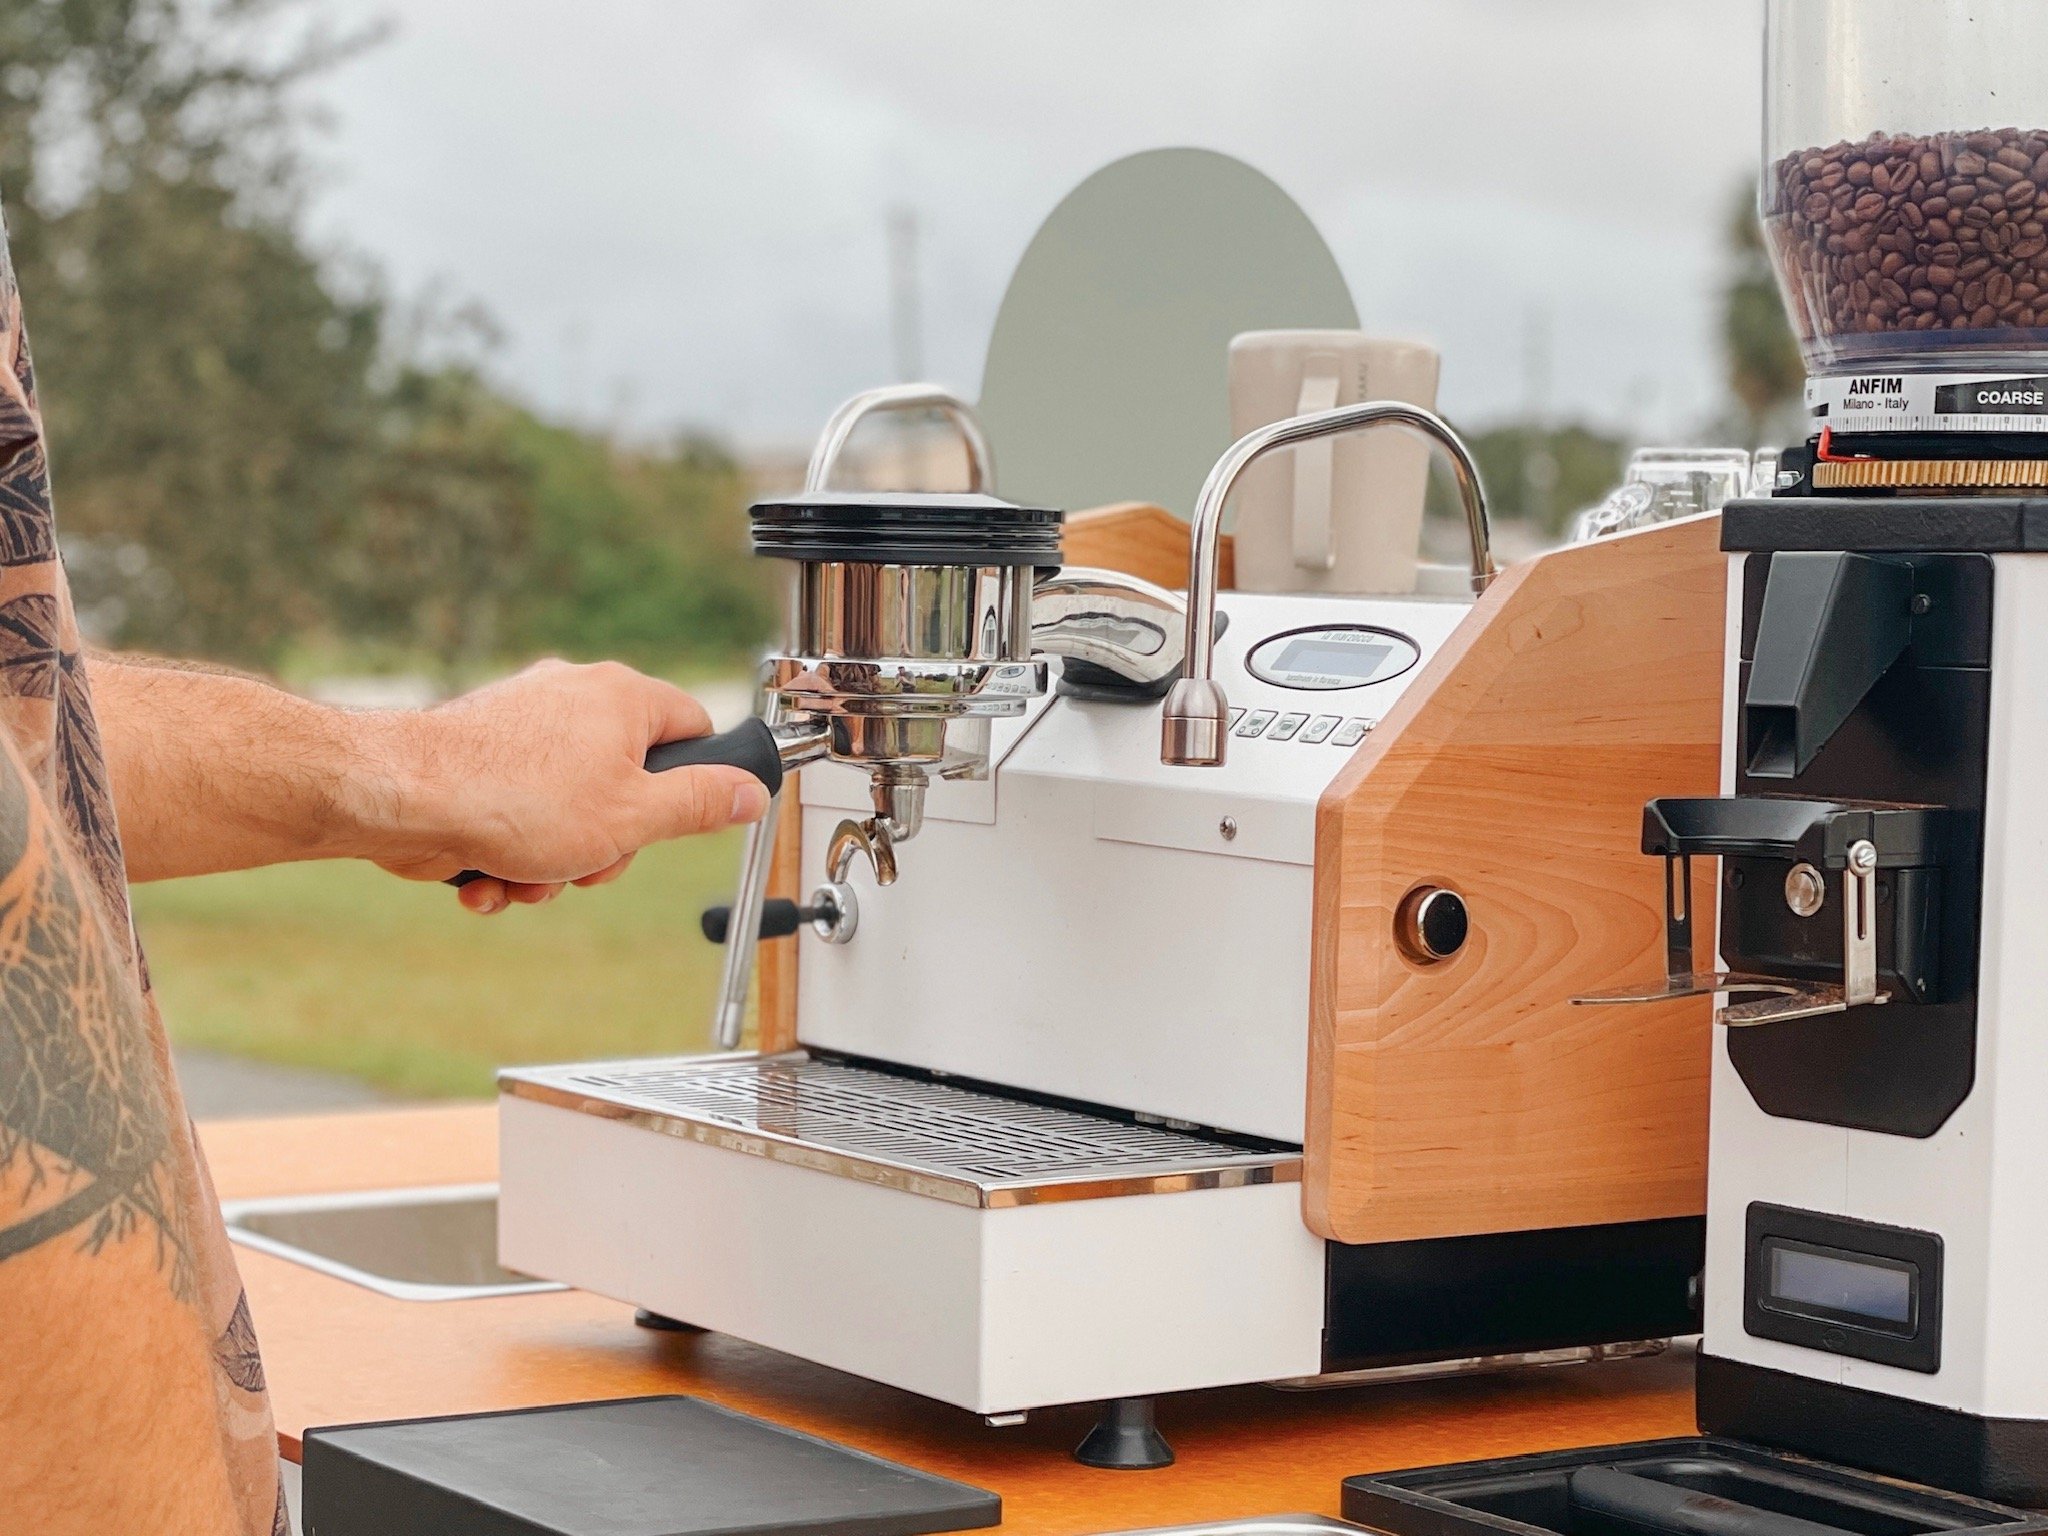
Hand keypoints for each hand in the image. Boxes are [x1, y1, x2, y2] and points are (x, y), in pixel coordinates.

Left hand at [365, 660, 770, 913]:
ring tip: (523, 878)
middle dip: (606, 844)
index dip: (694, 782)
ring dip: (551, 863)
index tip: (679, 821)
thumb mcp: (634, 817)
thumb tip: (751, 793)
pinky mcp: (478, 757)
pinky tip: (486, 878)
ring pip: (566, 809)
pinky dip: (506, 855)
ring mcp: (521, 726)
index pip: (692, 728)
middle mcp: (572, 698)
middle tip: (587, 866)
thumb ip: (701, 803)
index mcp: (622, 697)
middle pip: (626, 782)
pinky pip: (515, 813)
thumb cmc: (514, 799)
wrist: (400, 798)